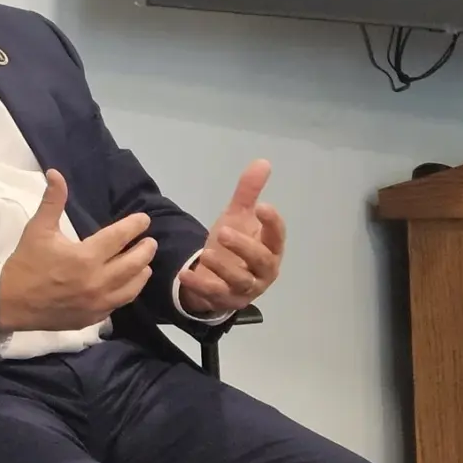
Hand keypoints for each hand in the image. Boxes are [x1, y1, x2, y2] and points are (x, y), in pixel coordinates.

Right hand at [0, 170, 157, 332]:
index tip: (144, 220)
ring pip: (131, 288)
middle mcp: (97, 281)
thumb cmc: (26, 263)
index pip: (119, 237)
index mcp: (85, 256)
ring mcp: (97, 302)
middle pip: (133, 264)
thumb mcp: (38, 229)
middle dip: (145, 250)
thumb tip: (55, 173)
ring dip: (141, 274)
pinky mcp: (93, 317)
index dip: (134, 226)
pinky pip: (118, 304)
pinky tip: (126, 286)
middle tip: (150, 242)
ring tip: (145, 265)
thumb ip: (52, 201)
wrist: (10, 303)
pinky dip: (126, 293)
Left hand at [178, 159, 284, 316]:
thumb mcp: (238, 217)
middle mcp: (263, 271)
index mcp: (271, 249)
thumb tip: (263, 162)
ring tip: (207, 253)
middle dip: (244, 247)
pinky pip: (214, 295)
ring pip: (240, 281)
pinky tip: (184, 274)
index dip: (273, 223)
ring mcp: (245, 288)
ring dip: (223, 268)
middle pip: (261, 261)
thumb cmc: (235, 246)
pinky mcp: (225, 301)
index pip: (277, 237)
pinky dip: (199, 286)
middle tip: (224, 231)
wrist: (217, 276)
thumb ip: (248, 193)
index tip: (262, 206)